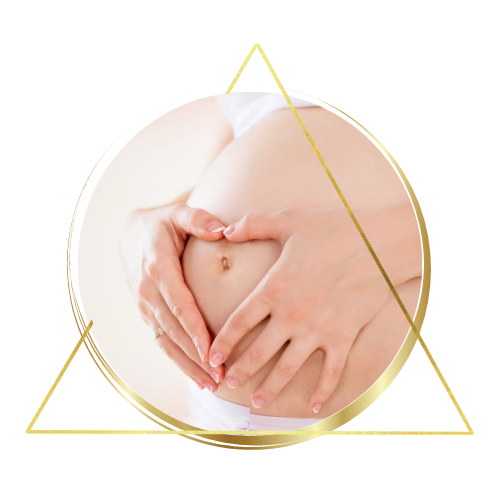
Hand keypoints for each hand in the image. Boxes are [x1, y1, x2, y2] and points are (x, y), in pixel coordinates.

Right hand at [119, 203, 226, 390]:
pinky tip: (197, 376)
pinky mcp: (147, 314)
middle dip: (196, 355)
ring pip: (167, 341)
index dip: (194, 329)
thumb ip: (199, 219)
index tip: (212, 351)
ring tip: (211, 384)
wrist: (131, 234)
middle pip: (173, 330)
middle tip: (219, 376)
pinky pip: (162, 341)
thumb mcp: (178, 213)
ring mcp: (145, 305)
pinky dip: (178, 360)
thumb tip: (221, 230)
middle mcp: (148, 291)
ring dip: (188, 365)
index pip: (179, 304)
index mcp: (158, 268)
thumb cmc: (162, 224)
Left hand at [208, 205, 420, 411]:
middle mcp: (292, 316)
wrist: (379, 244)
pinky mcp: (343, 338)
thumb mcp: (288, 221)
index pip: (239, 322)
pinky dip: (323, 391)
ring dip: (270, 388)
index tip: (211, 357)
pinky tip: (316, 407)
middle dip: (240, 372)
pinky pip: (331, 372)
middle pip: (258, 352)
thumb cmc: (333, 229)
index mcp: (275, 289)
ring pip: (288, 369)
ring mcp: (318, 330)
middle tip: (227, 385)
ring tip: (256, 404)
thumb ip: (253, 225)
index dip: (222, 342)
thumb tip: (224, 230)